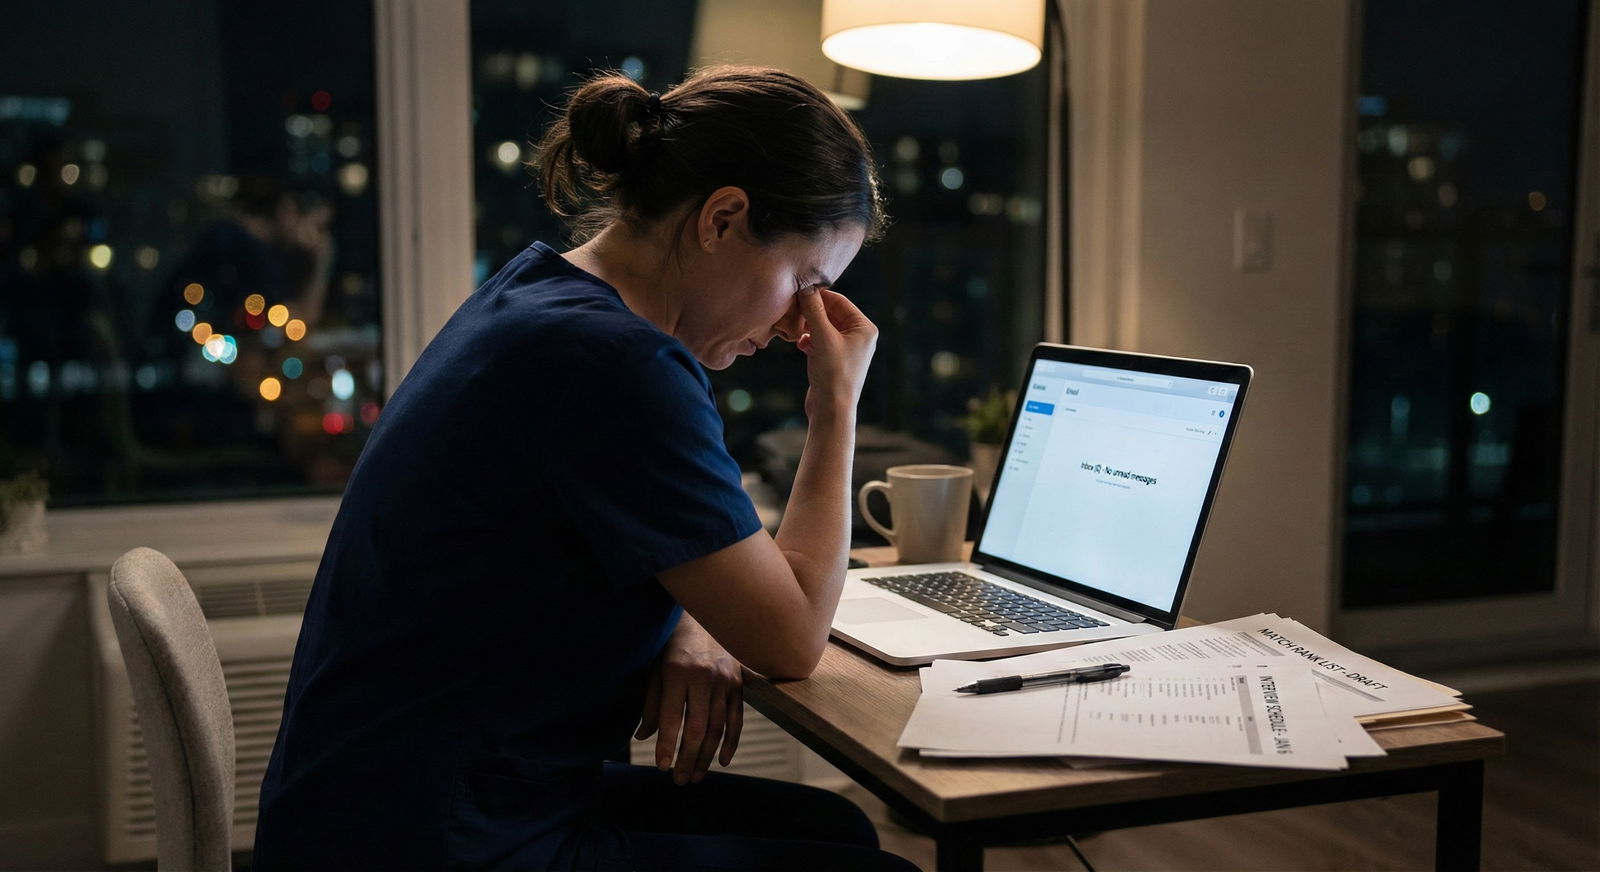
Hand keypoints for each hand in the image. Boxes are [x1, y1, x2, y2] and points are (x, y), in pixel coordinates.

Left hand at [635, 614, 743, 783]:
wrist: (706, 618)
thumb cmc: (673, 647)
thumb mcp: (656, 670)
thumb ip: (652, 704)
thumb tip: (644, 737)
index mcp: (678, 672)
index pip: (672, 717)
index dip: (667, 744)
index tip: (661, 766)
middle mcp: (703, 677)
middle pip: (697, 728)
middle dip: (687, 757)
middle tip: (679, 780)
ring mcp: (725, 681)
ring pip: (718, 727)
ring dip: (707, 757)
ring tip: (695, 776)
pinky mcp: (739, 684)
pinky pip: (737, 719)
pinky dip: (731, 743)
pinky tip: (722, 761)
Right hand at [795, 288, 876, 416]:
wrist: (832, 410)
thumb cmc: (832, 373)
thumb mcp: (822, 337)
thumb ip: (813, 310)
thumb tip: (805, 287)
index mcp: (864, 328)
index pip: (840, 301)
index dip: (818, 296)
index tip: (798, 292)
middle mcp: (859, 337)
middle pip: (831, 313)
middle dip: (812, 312)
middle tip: (792, 309)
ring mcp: (847, 349)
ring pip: (824, 327)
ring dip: (809, 326)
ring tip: (795, 328)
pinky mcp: (835, 360)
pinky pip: (821, 341)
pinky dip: (810, 339)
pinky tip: (800, 345)